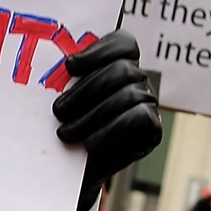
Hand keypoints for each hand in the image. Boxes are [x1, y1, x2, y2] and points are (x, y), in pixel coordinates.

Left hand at [53, 31, 161, 210]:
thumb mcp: (64, 98)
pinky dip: (109, 132)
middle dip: (85, 90)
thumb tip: (57, 65)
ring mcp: (148, 101)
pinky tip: (89, 143)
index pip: (123, 43)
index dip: (99, 50)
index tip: (69, 66)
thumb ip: (66, 78)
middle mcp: (138, 78)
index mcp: (118, 63)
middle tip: (58, 111)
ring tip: (66, 133)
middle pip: (122, 69)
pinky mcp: (153, 127)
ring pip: (128, 94)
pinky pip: (138, 119)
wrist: (73, 168)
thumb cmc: (67, 124)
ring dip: (92, 116)